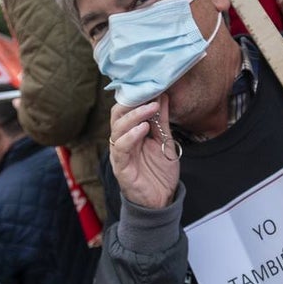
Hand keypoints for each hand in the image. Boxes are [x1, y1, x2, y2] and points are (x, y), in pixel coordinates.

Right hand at [108, 94, 178, 209]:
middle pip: (117, 115)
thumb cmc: (160, 172)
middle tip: (149, 93)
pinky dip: (131, 136)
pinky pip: (121, 148)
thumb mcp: (165, 141)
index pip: (126, 109)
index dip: (136, 96)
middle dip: (132, 102)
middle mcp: (122, 141)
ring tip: (151, 108)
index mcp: (130, 133)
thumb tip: (163, 96)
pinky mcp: (121, 167)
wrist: (162, 200)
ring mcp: (120, 154)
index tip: (151, 84)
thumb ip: (162, 120)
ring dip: (134, 116)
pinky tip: (143, 128)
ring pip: (117, 129)